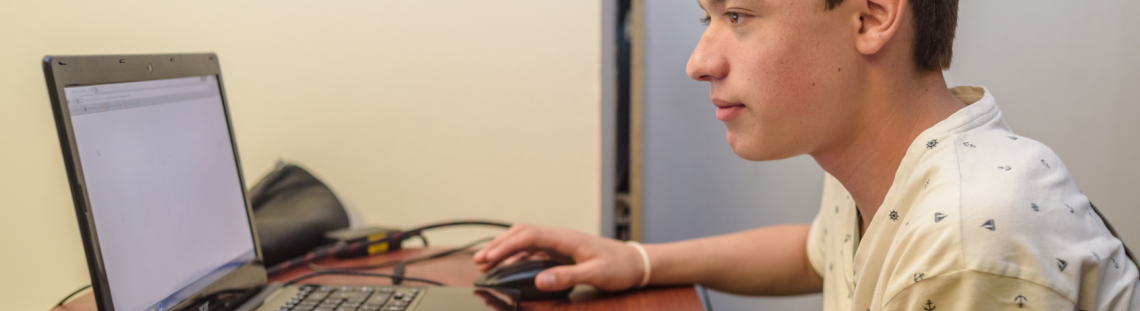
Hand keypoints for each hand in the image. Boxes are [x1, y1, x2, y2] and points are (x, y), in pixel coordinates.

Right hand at [473, 224, 645, 291]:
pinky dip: (517, 256)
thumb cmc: (619, 266)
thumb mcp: (595, 274)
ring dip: (506, 249)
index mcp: (566, 238)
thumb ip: (567, 277)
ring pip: (526, 240)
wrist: (636, 262)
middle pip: (522, 233)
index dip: (506, 245)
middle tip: (479, 260)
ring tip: (487, 262)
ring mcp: (560, 243)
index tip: (489, 258)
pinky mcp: (562, 252)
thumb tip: (539, 280)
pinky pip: (534, 250)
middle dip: (499, 244)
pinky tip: (509, 266)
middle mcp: (560, 237)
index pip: (528, 235)